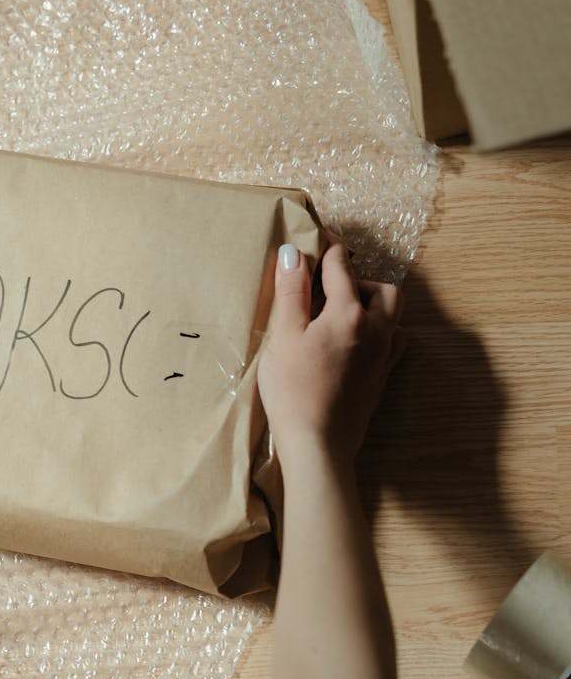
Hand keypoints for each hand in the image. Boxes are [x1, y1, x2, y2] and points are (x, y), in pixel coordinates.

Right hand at [257, 241, 404, 462]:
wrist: (317, 444)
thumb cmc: (293, 390)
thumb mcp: (284, 336)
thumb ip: (292, 292)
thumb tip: (294, 253)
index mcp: (347, 315)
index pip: (340, 269)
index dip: (330, 248)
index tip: (323, 234)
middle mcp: (374, 331)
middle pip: (382, 290)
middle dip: (360, 280)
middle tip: (330, 287)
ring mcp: (383, 357)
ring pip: (394, 318)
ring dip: (375, 306)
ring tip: (345, 313)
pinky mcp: (381, 379)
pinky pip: (394, 345)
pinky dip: (381, 333)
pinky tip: (358, 342)